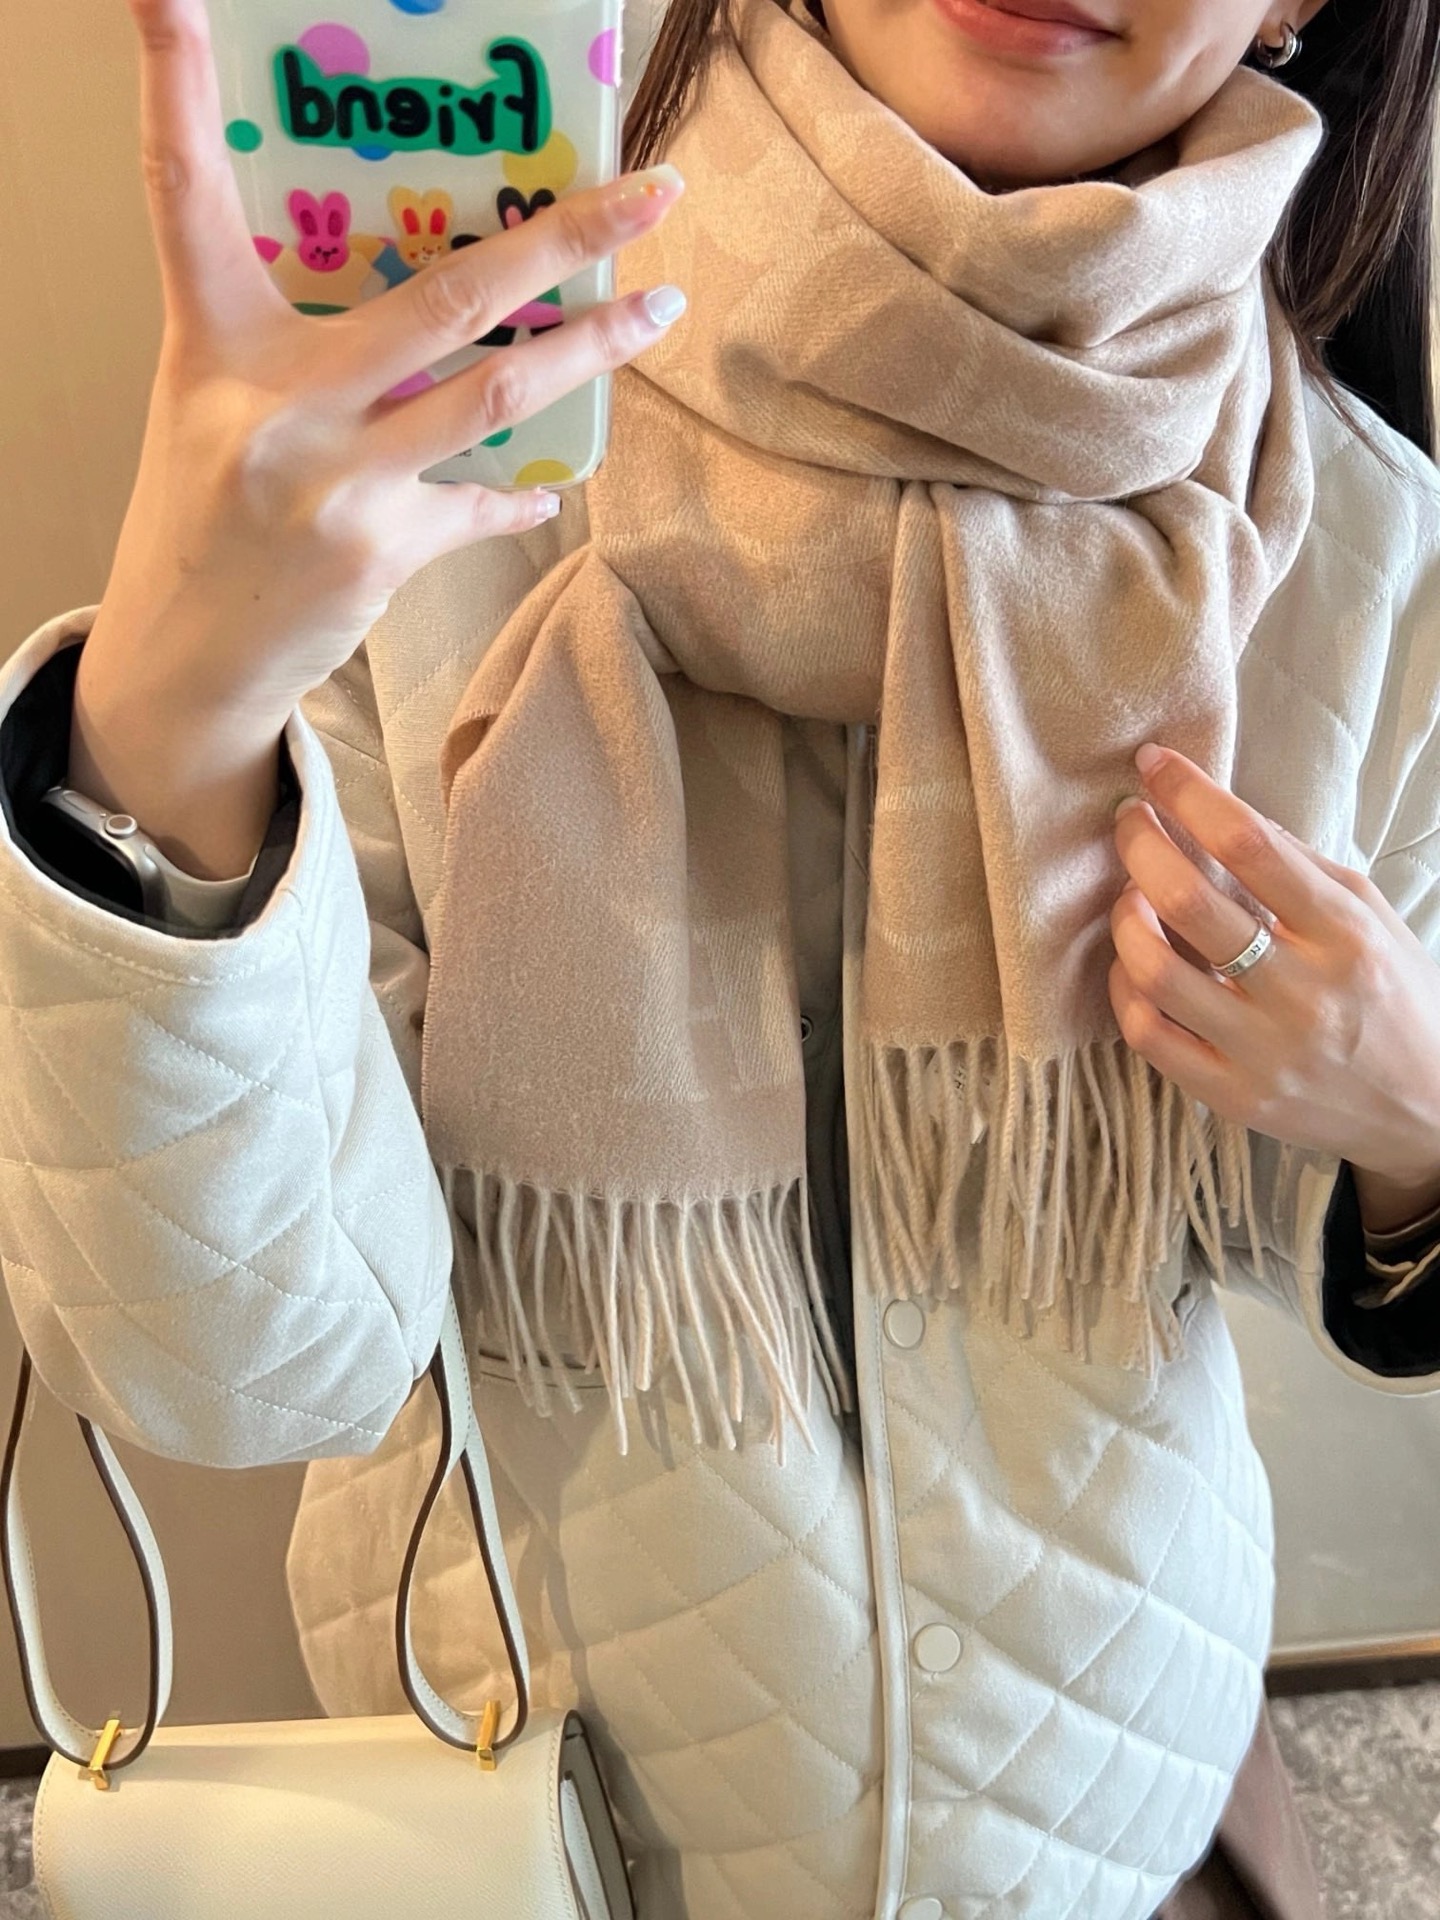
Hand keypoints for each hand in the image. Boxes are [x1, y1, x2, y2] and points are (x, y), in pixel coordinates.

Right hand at [86, 0, 687, 731]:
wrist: (187, 656)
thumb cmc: (205, 512)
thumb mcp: (219, 401)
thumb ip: (304, 343)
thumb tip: (438, 298)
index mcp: (213, 341)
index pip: (185, 190)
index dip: (174, 82)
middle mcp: (276, 402)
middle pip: (444, 291)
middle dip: (564, 234)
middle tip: (651, 189)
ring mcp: (336, 480)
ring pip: (497, 390)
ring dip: (594, 348)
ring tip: (660, 310)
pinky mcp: (382, 551)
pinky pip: (484, 499)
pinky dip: (522, 487)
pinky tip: (553, 478)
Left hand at [1108, 745, 1439, 1212]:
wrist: (1425, 1109)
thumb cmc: (1392, 996)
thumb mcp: (1369, 917)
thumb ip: (1299, 866)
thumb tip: (1217, 811)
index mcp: (1344, 933)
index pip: (1249, 844)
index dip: (1190, 794)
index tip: (1155, 765)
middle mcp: (1304, 993)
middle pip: (1189, 903)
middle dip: (1141, 845)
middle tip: (1130, 822)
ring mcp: (1264, 1051)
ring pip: (1156, 972)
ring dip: (1125, 918)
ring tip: (1129, 895)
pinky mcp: (1233, 1096)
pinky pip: (1148, 1035)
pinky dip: (1125, 988)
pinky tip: (1133, 963)